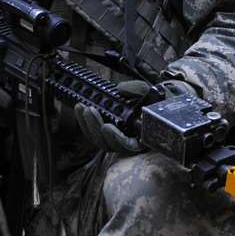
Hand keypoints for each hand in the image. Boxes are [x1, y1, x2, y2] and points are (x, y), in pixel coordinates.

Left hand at [74, 78, 198, 155]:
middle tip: (89, 109)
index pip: (129, 146)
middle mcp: (129, 142)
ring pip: (99, 141)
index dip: (117, 139)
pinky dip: (85, 122)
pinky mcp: (107, 135)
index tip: (108, 126)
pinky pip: (94, 134)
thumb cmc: (154, 100)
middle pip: (109, 145)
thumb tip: (121, 89)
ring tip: (81, 107)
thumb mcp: (150, 91)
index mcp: (143, 137)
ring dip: (87, 125)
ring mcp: (117, 139)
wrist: (154, 101)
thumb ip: (138, 89)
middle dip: (95, 127)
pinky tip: (80, 108)